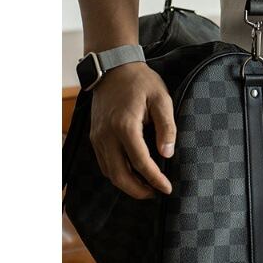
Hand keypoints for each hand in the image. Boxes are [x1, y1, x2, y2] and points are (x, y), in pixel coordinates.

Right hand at [88, 61, 175, 199]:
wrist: (114, 68)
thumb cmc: (141, 82)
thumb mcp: (161, 98)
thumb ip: (167, 126)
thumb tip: (168, 154)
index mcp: (125, 126)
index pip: (141, 162)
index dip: (155, 179)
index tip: (167, 189)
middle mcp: (107, 136)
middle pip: (119, 175)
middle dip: (138, 190)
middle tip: (155, 194)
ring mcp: (98, 137)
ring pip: (109, 172)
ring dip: (126, 184)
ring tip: (146, 187)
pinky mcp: (95, 136)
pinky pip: (104, 163)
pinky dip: (117, 173)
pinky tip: (131, 173)